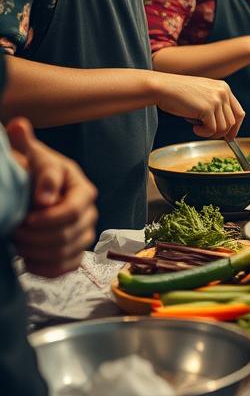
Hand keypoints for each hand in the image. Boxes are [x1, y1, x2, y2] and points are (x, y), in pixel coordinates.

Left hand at [7, 118, 97, 276]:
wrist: (28, 193)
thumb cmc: (30, 173)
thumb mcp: (29, 156)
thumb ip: (25, 143)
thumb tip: (20, 127)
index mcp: (82, 190)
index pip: (72, 211)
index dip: (47, 219)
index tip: (24, 217)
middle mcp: (89, 213)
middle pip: (69, 235)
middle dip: (36, 236)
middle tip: (14, 230)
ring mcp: (84, 233)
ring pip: (66, 253)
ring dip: (37, 252)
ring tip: (17, 242)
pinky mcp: (75, 251)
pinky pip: (66, 267)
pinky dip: (45, 268)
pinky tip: (27, 260)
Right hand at [153, 73, 244, 139]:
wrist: (163, 87)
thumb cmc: (178, 93)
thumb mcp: (202, 95)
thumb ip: (215, 106)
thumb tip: (225, 128)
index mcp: (224, 88)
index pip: (239, 112)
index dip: (235, 127)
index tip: (229, 136)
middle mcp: (223, 92)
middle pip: (233, 122)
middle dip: (222, 133)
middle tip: (208, 134)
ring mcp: (216, 99)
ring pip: (224, 128)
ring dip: (210, 133)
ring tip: (197, 127)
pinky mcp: (208, 108)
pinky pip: (212, 129)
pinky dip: (203, 133)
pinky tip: (194, 128)